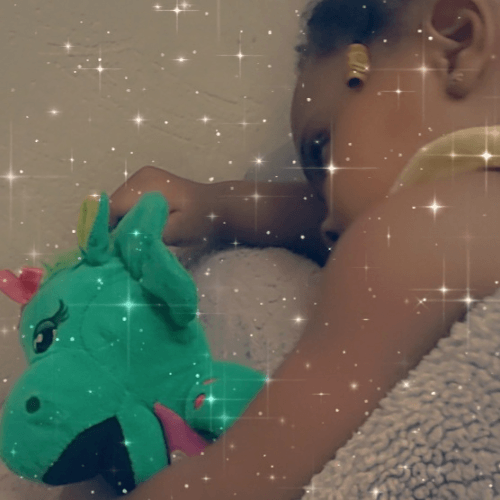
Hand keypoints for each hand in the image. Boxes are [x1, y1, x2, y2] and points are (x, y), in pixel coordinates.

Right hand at [108, 166, 223, 245]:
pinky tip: (141, 225)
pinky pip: (129, 199)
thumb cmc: (198, 221)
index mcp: (146, 187)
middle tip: (125, 246)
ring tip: (134, 237)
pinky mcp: (149, 181)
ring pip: (120, 203)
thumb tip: (119, 242)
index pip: (112, 209)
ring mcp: (143, 177)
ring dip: (123, 220)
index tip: (112, 250)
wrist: (218, 207)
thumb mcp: (171, 233)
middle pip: (113, 205)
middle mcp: (140, 177)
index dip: (108, 230)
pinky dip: (130, 213)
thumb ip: (144, 236)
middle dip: (116, 225)